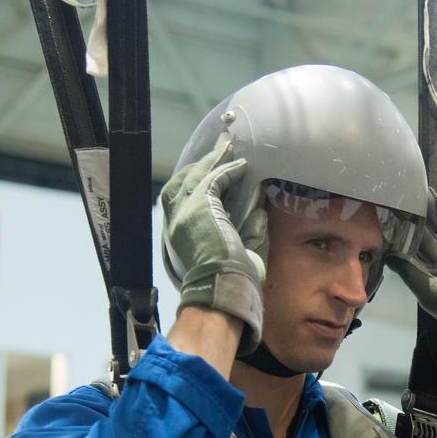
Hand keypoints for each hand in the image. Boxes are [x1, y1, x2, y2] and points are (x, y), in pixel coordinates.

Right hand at [160, 136, 267, 354]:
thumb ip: (247, 231)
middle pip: (185, 180)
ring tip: (229, 148)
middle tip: (221, 149)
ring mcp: (186, 212)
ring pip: (198, 176)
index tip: (212, 171)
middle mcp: (176, 221)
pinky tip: (240, 166)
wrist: (223, 290)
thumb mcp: (238, 253)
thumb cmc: (231, 282)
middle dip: (203, 163)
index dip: (196, 182)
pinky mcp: (201, 207)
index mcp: (179, 234)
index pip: (181, 198)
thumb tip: (260, 212)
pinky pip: (214, 180)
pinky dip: (228, 171)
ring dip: (215, 161)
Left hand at [386, 189, 436, 366]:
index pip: (418, 253)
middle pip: (432, 238)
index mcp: (435, 280)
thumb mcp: (425, 289)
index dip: (407, 236)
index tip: (397, 218)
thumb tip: (388, 257)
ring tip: (425, 192)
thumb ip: (407, 271)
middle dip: (421, 219)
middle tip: (410, 198)